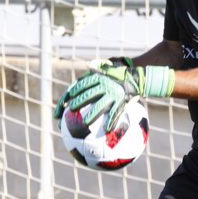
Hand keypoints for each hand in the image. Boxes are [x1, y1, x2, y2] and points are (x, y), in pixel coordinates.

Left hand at [54, 57, 173, 130]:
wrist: (137, 77)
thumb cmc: (118, 77)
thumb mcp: (105, 73)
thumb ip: (93, 74)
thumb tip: (85, 68)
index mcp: (96, 78)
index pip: (78, 86)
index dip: (67, 97)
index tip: (60, 108)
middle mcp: (104, 84)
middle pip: (87, 94)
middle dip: (76, 104)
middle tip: (67, 114)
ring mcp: (113, 92)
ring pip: (101, 104)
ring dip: (92, 114)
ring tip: (84, 123)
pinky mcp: (123, 99)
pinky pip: (116, 112)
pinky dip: (112, 121)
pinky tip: (107, 130)